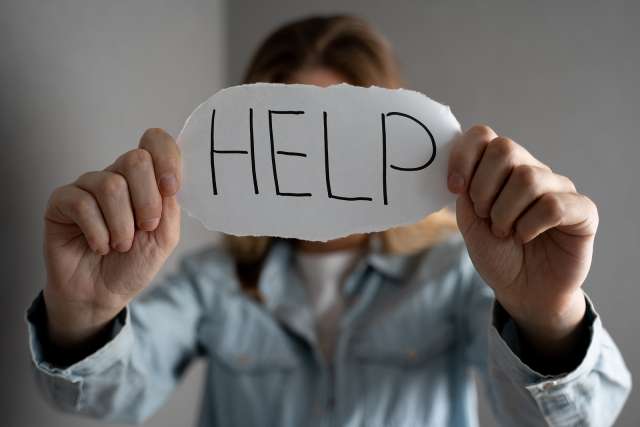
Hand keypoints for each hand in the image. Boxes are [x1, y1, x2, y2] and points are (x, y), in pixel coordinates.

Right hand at [43, 128, 180, 348]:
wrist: (102, 293)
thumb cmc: (133, 263)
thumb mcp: (164, 237)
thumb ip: (169, 206)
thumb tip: (167, 181)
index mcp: (145, 180)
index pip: (155, 142)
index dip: (167, 158)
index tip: (171, 188)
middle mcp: (117, 176)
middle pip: (136, 160)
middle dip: (147, 202)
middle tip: (145, 228)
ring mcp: (88, 186)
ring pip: (111, 186)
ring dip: (122, 225)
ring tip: (120, 244)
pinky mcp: (62, 201)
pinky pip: (82, 203)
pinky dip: (98, 232)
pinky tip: (99, 246)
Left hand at [447, 125, 597, 357]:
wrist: (522, 291)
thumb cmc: (498, 253)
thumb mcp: (470, 222)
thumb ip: (465, 192)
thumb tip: (464, 169)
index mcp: (501, 169)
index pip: (483, 135)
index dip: (464, 157)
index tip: (455, 187)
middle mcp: (531, 171)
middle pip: (504, 149)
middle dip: (483, 188)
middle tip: (484, 216)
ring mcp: (559, 188)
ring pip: (527, 178)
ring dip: (504, 212)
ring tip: (504, 231)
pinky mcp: (582, 211)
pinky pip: (553, 205)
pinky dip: (530, 225)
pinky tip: (526, 237)